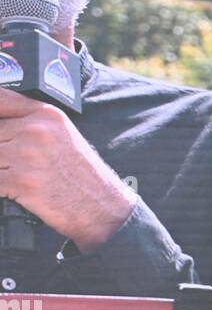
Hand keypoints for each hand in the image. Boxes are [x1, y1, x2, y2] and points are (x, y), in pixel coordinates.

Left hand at [0, 88, 136, 250]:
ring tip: (16, 178)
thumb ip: (33, 124)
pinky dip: (2, 188)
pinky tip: (14, 192)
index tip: (1, 133)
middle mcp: (36, 131)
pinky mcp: (22, 182)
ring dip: (1, 170)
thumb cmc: (84, 178)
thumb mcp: (64, 136)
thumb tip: (4, 129)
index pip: (1, 100)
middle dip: (2, 151)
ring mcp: (27, 156)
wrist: (103, 209)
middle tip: (13, 164)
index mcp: (46, 115)